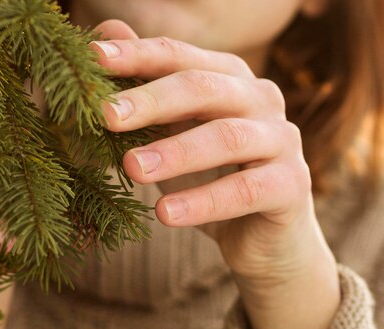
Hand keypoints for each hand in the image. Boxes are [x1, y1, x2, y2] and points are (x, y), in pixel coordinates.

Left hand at [90, 20, 340, 328]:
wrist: (260, 236)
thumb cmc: (210, 180)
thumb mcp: (172, 137)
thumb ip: (145, 93)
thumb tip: (106, 34)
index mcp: (229, 80)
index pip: (180, 57)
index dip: (138, 56)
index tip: (94, 60)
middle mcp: (260, 99)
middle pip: (204, 89)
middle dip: (152, 100)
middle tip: (107, 116)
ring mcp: (281, 140)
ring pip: (226, 138)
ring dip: (175, 153)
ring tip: (132, 168)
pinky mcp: (292, 185)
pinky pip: (245, 190)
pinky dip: (203, 203)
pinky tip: (165, 214)